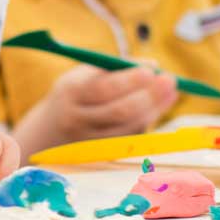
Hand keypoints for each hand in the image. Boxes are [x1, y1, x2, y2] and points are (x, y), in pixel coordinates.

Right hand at [18, 65, 177, 154]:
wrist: (50, 131)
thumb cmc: (74, 96)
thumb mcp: (81, 77)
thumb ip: (112, 69)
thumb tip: (153, 66)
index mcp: (70, 94)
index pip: (101, 88)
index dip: (129, 80)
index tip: (151, 70)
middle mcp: (78, 119)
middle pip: (118, 111)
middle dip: (148, 95)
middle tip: (169, 80)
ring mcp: (91, 140)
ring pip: (129, 126)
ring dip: (154, 108)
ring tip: (170, 91)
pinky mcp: (104, 153)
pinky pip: (131, 136)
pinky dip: (147, 120)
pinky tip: (157, 107)